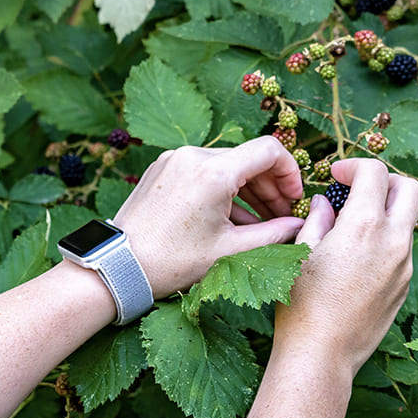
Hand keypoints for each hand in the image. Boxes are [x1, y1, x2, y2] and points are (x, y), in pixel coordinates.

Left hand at [112, 136, 306, 297]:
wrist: (118, 267)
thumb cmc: (172, 262)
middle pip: (247, 159)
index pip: (269, 151)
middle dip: (270, 187)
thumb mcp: (230, 251)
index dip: (290, 173)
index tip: (293, 200)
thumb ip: (273, 234)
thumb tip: (299, 226)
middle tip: (281, 217)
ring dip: (247, 191)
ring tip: (259, 223)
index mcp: (213, 171)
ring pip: (225, 166)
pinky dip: (221, 191)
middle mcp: (193, 155)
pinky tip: (230, 220)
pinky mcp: (161, 169)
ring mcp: (174, 159)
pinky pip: (202, 172)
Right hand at [275, 158, 417, 373]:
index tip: (337, 175)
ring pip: (407, 222)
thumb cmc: (302, 306)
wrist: (321, 355)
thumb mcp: (300, 254)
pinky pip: (401, 252)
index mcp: (364, 226)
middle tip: (358, 190)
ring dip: (385, 213)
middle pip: (409, 188)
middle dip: (385, 181)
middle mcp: (393, 242)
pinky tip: (356, 260)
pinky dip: (385, 242)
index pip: (375, 172)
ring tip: (352, 228)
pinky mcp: (403, 288)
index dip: (354, 166)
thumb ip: (318, 220)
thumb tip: (325, 204)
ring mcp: (403, 266)